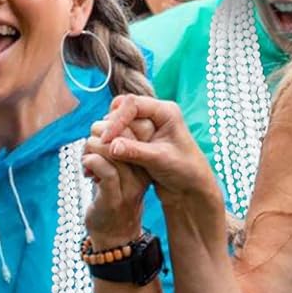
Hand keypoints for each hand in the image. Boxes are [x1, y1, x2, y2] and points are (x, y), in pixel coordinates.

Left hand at [84, 116, 154, 246]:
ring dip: (91, 148)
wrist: (114, 235)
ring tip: (86, 157)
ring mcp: (129, 187)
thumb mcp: (119, 169)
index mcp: (146, 163)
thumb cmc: (112, 196)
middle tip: (90, 143)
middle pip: (123, 135)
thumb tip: (100, 123)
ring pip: (111, 149)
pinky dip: (90, 162)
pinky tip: (86, 168)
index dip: (113, 123)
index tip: (101, 133)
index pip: (136, 128)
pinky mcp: (114, 198)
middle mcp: (142, 173)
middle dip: (100, 131)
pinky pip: (104, 168)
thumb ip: (114, 148)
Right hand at [91, 96, 226, 216]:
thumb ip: (136, 151)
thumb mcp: (160, 160)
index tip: (106, 139)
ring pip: (118, 121)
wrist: (191, 188)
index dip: (117, 120)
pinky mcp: (139, 139)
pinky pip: (119, 135)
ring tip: (100, 153)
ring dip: (109, 136)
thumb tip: (111, 146)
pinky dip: (111, 144)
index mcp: (165, 111)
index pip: (133, 104)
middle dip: (111, 126)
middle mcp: (155, 114)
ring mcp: (146, 126)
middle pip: (122, 109)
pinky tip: (104, 158)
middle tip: (102, 145)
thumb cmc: (185, 171)